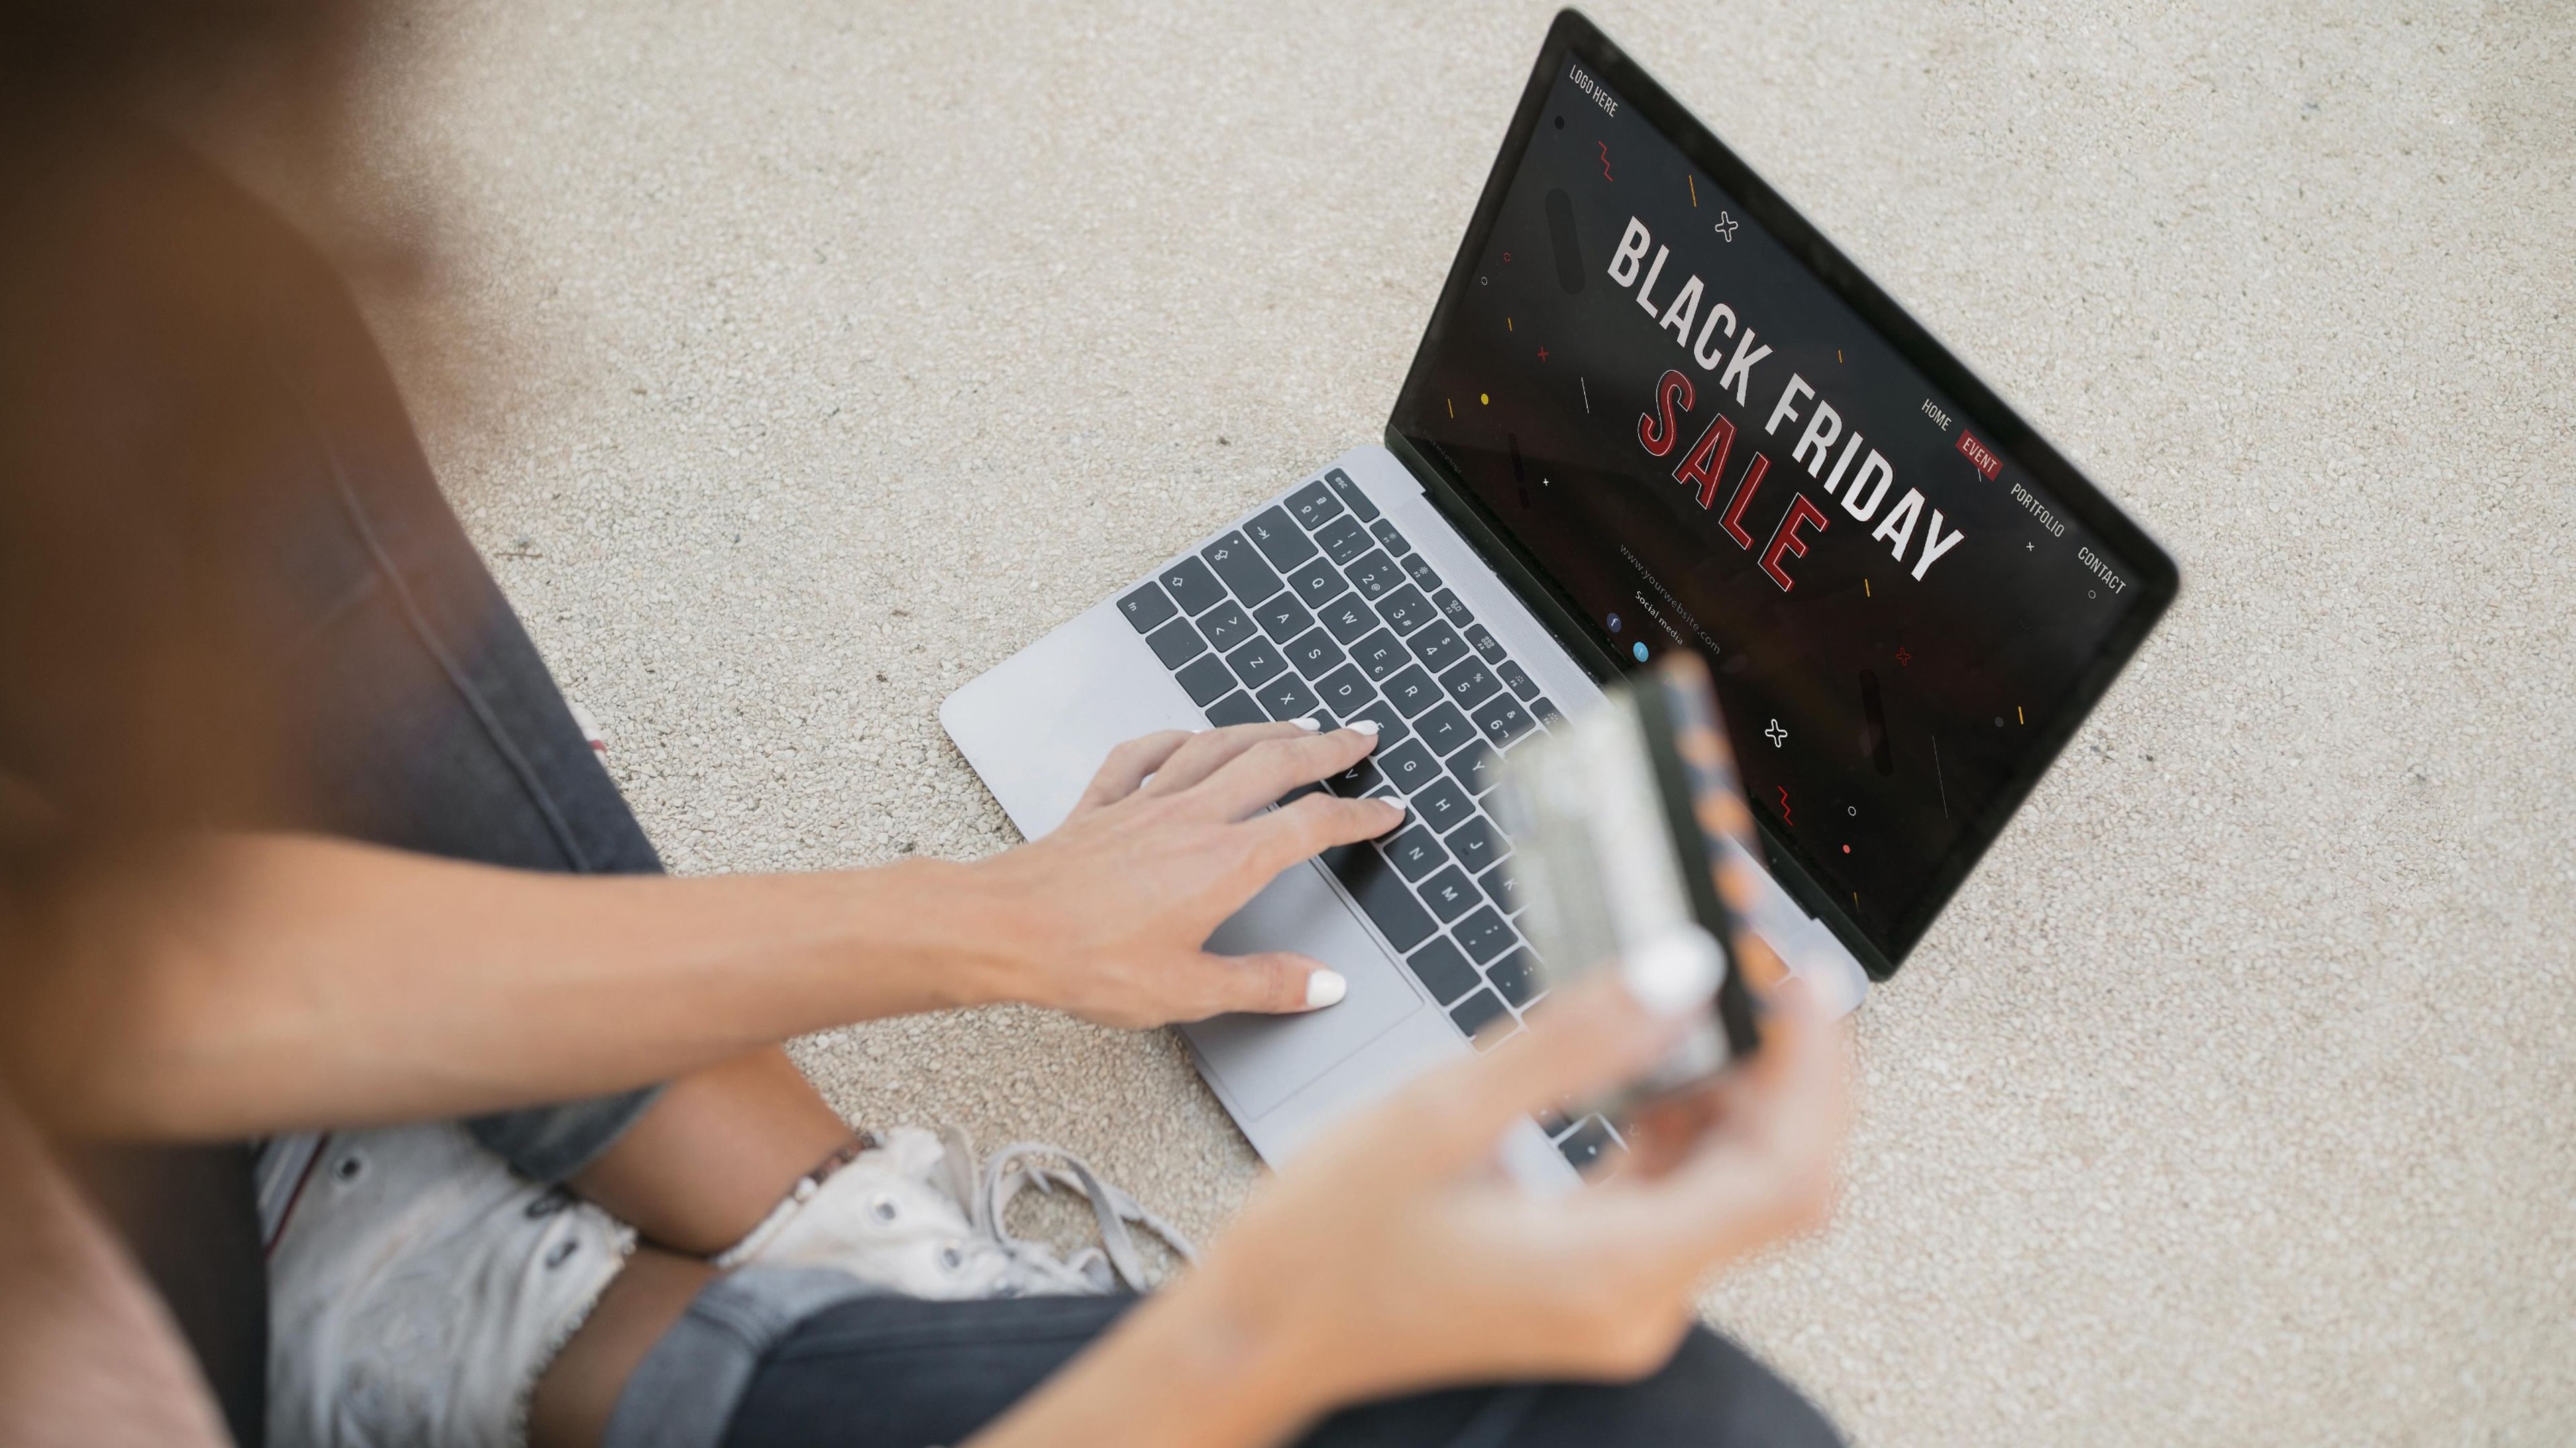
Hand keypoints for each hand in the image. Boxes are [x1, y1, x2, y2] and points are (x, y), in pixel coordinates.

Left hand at [965, 721, 1405, 1027]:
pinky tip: (1186, 736)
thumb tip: (1324, 984)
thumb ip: (1264, 985)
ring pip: (1216, 746)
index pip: (1310, 825)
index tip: (1387, 812)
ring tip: (1294, 725)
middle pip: (1274, 764)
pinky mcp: (1101, 806)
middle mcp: (1191, 818)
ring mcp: (1144, 804)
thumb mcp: (1189, 991)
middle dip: (1325, 747)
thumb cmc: (1087, 962)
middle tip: (1360, 736)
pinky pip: (1143, 755)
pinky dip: (1173, 738)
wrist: (1004, 929)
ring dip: (1262, 730)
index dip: (1358, 816)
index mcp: (1224, 862)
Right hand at [1187, 954, 1848, 1412]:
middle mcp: (1635, 1303)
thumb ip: (1574, 1042)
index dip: (1816, 1071)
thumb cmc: (1323, 1246)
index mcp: (1611, 1272)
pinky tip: (1655, 1060)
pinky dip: (1684, 1124)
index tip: (1799, 984)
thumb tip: (1681, 972)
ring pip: (1732, 1184)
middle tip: (1764, 970)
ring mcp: (1619, 1299)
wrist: (1257, 1333)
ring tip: (1712, 994)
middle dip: (1788, 1067)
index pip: (1785, 1174)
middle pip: (1776, 1179)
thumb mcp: (1440, 1113)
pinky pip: (1677, 1198)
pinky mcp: (1594, 1281)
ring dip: (1737, 1088)